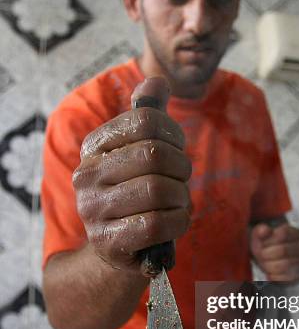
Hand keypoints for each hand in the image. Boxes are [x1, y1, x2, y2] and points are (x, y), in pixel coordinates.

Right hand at [72, 77, 191, 272]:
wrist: (116, 247)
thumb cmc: (134, 193)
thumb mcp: (138, 152)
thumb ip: (147, 115)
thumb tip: (157, 81)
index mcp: (94, 146)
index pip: (145, 120)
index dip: (173, 133)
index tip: (176, 147)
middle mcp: (87, 174)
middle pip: (154, 155)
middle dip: (181, 167)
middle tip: (181, 178)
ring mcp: (94, 209)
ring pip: (158, 190)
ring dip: (181, 196)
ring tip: (178, 201)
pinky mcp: (109, 241)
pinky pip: (158, 223)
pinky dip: (179, 221)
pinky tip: (176, 219)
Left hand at [250, 222, 298, 281]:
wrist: (269, 260)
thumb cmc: (264, 245)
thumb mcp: (259, 235)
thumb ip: (260, 231)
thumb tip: (265, 230)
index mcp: (295, 233)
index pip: (283, 233)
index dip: (269, 239)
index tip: (263, 243)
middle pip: (283, 250)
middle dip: (266, 254)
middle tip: (261, 255)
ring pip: (284, 265)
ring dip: (268, 266)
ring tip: (265, 264)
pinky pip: (286, 278)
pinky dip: (274, 276)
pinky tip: (270, 273)